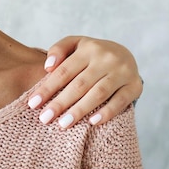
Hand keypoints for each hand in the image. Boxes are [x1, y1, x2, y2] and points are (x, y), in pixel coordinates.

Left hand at [27, 36, 141, 128]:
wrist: (124, 53)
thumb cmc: (91, 53)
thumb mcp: (74, 44)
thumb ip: (58, 50)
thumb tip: (48, 67)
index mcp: (88, 49)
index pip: (64, 71)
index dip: (47, 88)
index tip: (33, 103)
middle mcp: (106, 59)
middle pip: (79, 84)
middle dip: (60, 103)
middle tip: (44, 118)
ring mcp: (122, 73)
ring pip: (98, 94)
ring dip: (80, 110)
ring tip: (63, 124)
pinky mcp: (135, 86)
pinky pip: (121, 101)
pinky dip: (107, 112)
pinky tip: (92, 122)